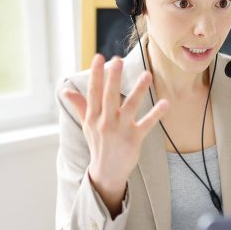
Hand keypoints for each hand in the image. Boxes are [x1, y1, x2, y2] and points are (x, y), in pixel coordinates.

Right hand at [62, 54, 168, 214]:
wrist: (106, 172)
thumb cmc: (98, 145)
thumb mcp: (86, 125)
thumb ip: (80, 105)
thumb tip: (65, 90)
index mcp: (93, 117)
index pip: (93, 92)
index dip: (96, 74)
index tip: (98, 57)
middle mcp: (104, 122)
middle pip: (109, 97)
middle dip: (113, 78)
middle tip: (117, 60)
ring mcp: (120, 131)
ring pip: (129, 107)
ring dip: (138, 90)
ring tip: (147, 75)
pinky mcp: (134, 139)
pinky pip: (146, 124)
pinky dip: (156, 114)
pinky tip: (165, 103)